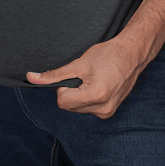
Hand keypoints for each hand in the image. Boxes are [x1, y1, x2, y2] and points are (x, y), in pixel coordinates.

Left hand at [29, 34, 151, 118]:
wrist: (133, 53)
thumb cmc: (109, 54)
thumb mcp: (79, 63)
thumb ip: (54, 75)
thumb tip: (31, 78)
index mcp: (95, 96)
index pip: (62, 101)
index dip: (64, 86)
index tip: (75, 75)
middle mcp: (102, 109)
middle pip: (69, 106)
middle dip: (72, 91)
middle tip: (86, 76)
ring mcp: (107, 112)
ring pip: (77, 108)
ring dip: (79, 95)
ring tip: (94, 79)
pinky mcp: (109, 112)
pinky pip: (88, 108)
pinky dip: (88, 98)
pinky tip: (99, 85)